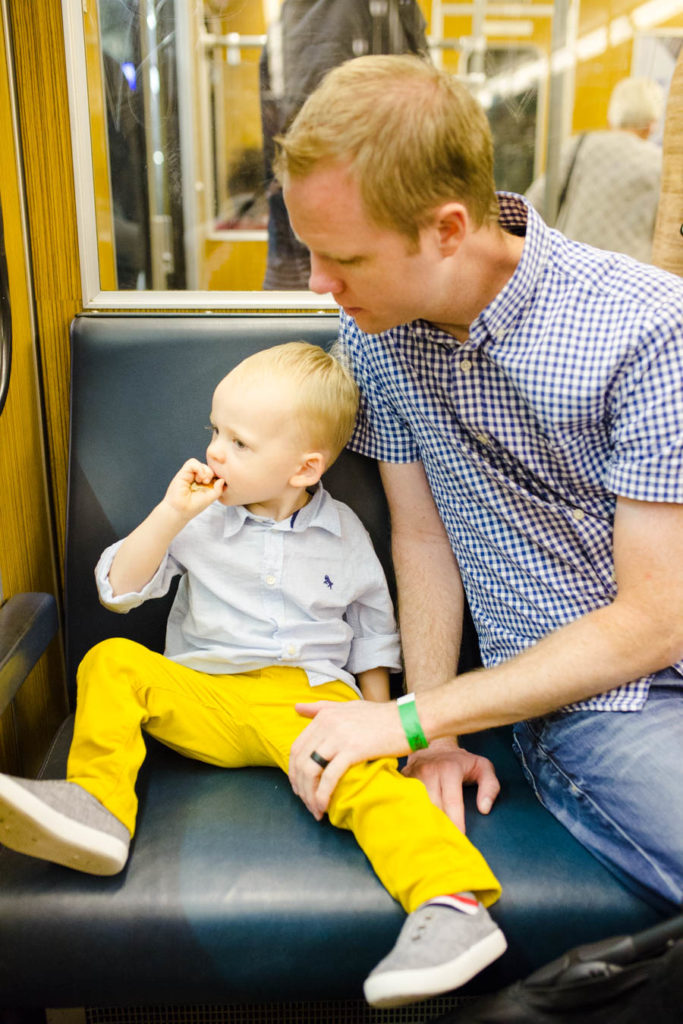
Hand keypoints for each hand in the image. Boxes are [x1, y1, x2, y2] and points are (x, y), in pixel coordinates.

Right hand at [163, 459, 224, 518]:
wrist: (181, 511)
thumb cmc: (194, 506)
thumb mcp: (211, 498)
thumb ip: (218, 489)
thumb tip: (222, 480)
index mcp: (203, 484)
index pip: (212, 473)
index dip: (216, 475)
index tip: (217, 483)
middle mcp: (196, 478)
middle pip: (206, 467)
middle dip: (210, 473)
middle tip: (207, 482)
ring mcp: (189, 475)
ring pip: (199, 463)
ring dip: (205, 470)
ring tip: (203, 481)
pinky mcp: (183, 473)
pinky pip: (192, 463)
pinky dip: (198, 468)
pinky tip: (199, 478)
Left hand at [289, 699, 408, 819]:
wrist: (409, 719)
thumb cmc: (382, 716)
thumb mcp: (348, 707)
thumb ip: (321, 708)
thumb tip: (296, 708)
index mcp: (325, 715)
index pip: (297, 747)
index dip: (294, 770)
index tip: (299, 786)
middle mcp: (327, 723)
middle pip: (301, 761)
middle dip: (300, 786)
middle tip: (305, 802)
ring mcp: (339, 736)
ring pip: (311, 770)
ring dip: (309, 794)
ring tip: (314, 809)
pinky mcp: (353, 750)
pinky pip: (329, 776)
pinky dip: (322, 794)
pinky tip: (323, 806)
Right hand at [401, 736, 499, 833]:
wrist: (436, 746)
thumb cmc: (461, 762)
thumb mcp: (483, 768)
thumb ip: (490, 787)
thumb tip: (484, 808)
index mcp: (449, 769)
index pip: (451, 802)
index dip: (456, 822)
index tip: (459, 838)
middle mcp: (429, 771)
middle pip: (433, 807)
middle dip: (441, 826)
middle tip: (447, 841)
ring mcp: (413, 775)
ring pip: (418, 806)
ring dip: (426, 821)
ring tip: (433, 836)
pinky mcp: (403, 780)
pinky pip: (407, 801)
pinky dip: (414, 813)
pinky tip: (420, 824)